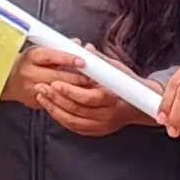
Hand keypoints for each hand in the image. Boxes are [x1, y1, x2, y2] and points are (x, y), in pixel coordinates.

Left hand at [6, 46, 135, 138]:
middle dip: (55, 98)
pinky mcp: (96, 131)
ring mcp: (101, 126)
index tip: (55, 82)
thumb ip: (100, 60)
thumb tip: (85, 48)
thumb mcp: (118, 70)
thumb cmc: (128, 85)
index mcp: (113, 98)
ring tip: (41, 96)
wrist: (139, 107)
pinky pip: (74, 127)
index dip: (69, 91)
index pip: (88, 97)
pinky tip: (50, 107)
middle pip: (76, 109)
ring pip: (72, 120)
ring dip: (53, 108)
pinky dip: (60, 117)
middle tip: (41, 86)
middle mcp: (107, 115)